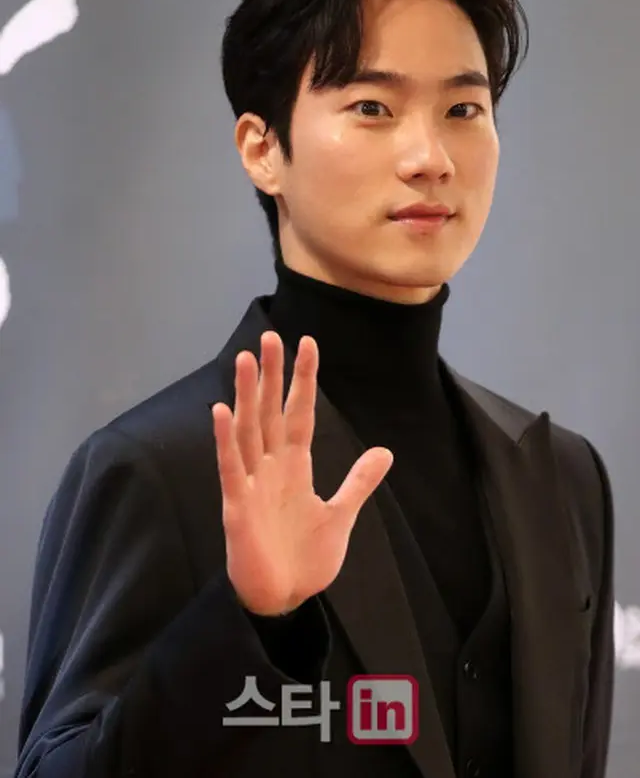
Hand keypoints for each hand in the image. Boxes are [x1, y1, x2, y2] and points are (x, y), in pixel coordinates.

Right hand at [212, 331, 392, 615]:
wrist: (283, 599)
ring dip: (246, 396)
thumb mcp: (340, 515)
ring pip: (248, 431)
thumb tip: (385, 451)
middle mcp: (271, 467)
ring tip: (246, 360)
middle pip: (271, 412)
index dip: (303, 380)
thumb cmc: (306, 559)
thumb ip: (358, 482)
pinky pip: (229, 467)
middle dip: (271, 375)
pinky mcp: (236, 506)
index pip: (300, 413)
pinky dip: (226, 441)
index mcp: (295, 467)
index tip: (308, 343)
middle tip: (271, 336)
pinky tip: (222, 412)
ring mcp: (252, 484)